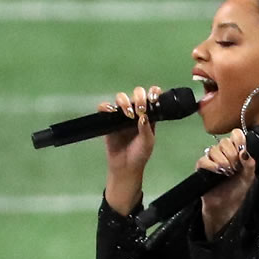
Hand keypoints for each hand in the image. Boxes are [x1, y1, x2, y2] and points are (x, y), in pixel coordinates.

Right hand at [100, 85, 160, 214]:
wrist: (125, 167)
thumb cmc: (139, 155)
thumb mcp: (148, 143)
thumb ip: (147, 129)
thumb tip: (143, 116)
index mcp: (148, 115)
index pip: (152, 97)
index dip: (154, 92)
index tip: (153, 98)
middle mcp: (135, 111)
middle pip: (136, 93)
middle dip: (139, 98)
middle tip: (140, 110)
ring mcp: (121, 114)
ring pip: (121, 97)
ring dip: (125, 102)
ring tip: (128, 115)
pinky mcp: (109, 119)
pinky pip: (105, 107)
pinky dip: (106, 106)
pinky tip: (112, 112)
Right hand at [197, 129, 256, 238]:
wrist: (225, 207)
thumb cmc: (236, 191)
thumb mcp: (248, 178)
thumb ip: (250, 165)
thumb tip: (245, 152)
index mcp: (235, 152)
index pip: (235, 134)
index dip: (238, 139)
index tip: (241, 150)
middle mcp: (223, 153)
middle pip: (224, 141)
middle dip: (232, 154)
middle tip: (235, 168)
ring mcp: (211, 160)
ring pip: (214, 150)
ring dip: (223, 161)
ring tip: (227, 173)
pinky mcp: (201, 168)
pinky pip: (204, 160)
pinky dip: (211, 165)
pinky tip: (217, 172)